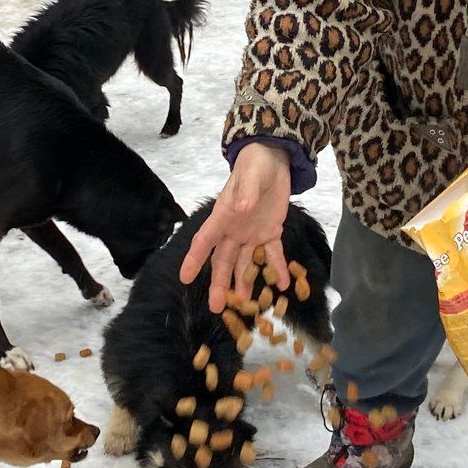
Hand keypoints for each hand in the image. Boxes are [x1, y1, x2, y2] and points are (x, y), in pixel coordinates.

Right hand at [180, 142, 292, 313]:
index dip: (194, 259)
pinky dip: (277, 269)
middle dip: (219, 284)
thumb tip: (240, 208)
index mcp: (223, 216)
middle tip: (216, 307)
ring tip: (247, 306)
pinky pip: (273, 255)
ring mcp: (251, 234)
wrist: (272, 159)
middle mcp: (233, 230)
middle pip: (223, 261)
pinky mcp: (270, 233)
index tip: (184, 278)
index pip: (204, 241)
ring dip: (245, 283)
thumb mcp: (251, 175)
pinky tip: (283, 284)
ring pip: (245, 264)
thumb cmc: (255, 165)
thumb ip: (245, 191)